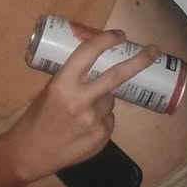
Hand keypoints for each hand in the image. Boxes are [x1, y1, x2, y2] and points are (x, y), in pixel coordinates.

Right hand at [9, 28, 156, 181]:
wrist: (32, 152)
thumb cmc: (38, 117)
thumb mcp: (50, 89)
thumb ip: (72, 78)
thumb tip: (98, 64)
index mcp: (63, 83)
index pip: (89, 53)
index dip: (107, 40)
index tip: (119, 35)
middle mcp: (81, 100)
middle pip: (118, 75)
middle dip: (139, 61)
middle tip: (155, 51)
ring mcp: (94, 120)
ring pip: (111, 100)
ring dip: (103, 100)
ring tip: (82, 112)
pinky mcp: (101, 137)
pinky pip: (109, 119)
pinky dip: (101, 119)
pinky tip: (84, 127)